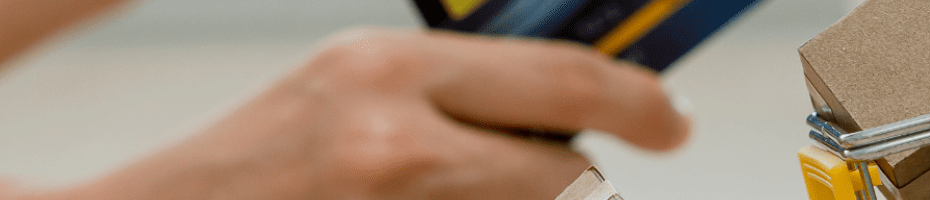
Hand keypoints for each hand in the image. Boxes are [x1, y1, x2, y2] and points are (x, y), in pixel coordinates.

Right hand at [58, 28, 689, 199]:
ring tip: (449, 197)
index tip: (675, 123)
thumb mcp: (352, 88)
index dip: (643, 103)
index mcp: (386, 65)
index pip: (566, 77)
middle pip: (570, 175)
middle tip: (569, 178)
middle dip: (579, 181)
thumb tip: (572, 110)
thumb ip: (456, 92)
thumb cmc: (254, 167)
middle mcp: (394, 138)